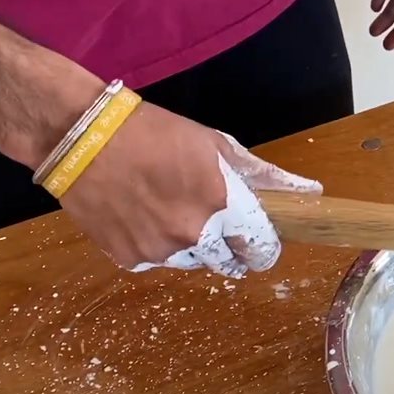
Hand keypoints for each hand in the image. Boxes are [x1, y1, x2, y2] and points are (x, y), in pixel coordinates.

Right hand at [59, 103, 320, 276]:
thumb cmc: (154, 132)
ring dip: (193, 245)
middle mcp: (194, 234)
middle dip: (230, 247)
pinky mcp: (128, 259)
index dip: (264, 245)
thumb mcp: (216, 144)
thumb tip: (311, 191)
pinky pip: (157, 261)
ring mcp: (159, 251)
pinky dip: (157, 245)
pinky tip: (144, 215)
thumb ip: (263, 175)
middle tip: (216, 222)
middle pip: (229, 262)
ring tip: (172, 209)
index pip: (261, 246)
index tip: (260, 240)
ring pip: (193, 262)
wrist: (82, 137)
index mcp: (222, 203)